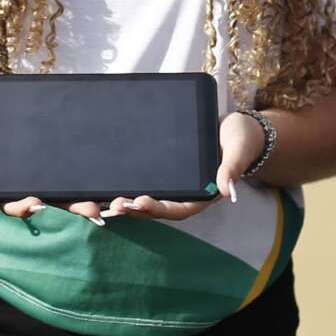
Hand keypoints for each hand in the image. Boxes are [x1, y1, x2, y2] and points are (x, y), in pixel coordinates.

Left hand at [0, 111, 264, 225]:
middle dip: (130, 208)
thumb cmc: (239, 140)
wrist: (234, 128)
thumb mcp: (237, 151)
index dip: (155, 208)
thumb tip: (227, 189)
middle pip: (151, 206)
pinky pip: (138, 178)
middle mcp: (180, 194)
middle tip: (107, 206)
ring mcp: (168, 183)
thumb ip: (231, 169)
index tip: (138, 204)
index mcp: (198, 196)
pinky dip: (120, 180)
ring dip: (119, 199)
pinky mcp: (158, 169)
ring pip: (140, 196)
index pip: (174, 208)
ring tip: (96, 200)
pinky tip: (98, 178)